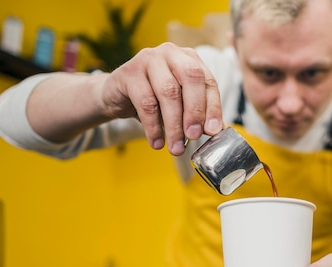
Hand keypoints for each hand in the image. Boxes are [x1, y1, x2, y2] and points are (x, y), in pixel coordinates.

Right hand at [101, 42, 222, 154]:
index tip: (213, 131)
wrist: (117, 96)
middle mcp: (171, 53)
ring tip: (176, 147)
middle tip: (194, 136)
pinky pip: (146, 101)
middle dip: (195, 110)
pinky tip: (157, 142)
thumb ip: (196, 113)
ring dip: (174, 124)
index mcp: (189, 58)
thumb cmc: (154, 99)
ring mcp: (149, 59)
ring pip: (168, 92)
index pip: (208, 81)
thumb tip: (213, 130)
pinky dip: (153, 126)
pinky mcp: (129, 72)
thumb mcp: (179, 105)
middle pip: (191, 77)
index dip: (213, 107)